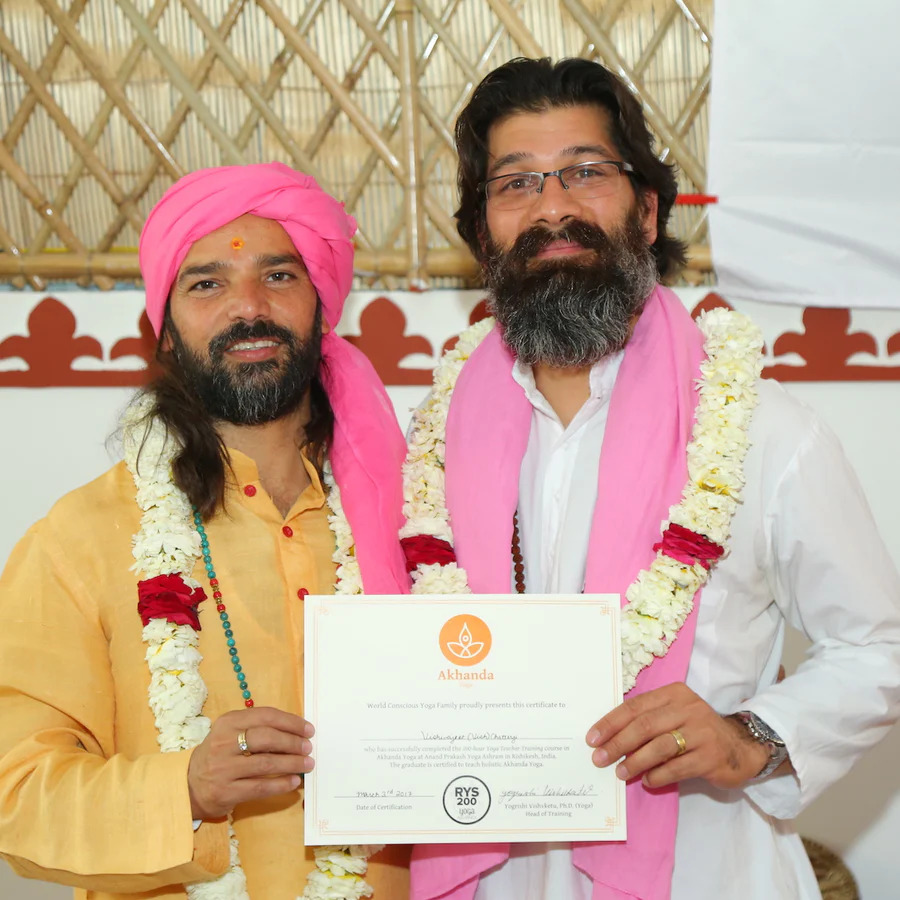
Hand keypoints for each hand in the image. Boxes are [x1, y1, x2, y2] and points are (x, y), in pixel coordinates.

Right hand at [187, 707, 314, 818]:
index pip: (265, 716)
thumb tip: (296, 731)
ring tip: (307, 764)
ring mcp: (224, 768)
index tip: (308, 729)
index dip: (291, 722)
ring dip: (291, 764)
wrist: (188, 785)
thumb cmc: (219, 755)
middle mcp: (224, 743)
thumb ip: (257, 729)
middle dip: (292, 742)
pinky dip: (280, 784)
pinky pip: (260, 787)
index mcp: (228, 722)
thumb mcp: (231, 734)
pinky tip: (293, 782)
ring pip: (266, 763)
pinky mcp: (225, 791)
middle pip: (266, 738)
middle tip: (308, 747)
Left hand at [585, 683, 768, 789]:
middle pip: (645, 725)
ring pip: (660, 746)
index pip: (635, 706)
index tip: (592, 738)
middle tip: (600, 758)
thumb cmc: (696, 730)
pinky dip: (658, 775)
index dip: (611, 723)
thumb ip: (648, 721)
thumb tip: (609, 739)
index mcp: (674, 694)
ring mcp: (702, 732)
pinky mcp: (711, 756)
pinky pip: (678, 767)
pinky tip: (647, 781)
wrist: (740, 747)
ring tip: (620, 773)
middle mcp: (688, 708)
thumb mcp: (674, 715)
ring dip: (636, 761)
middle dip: (618, 743)